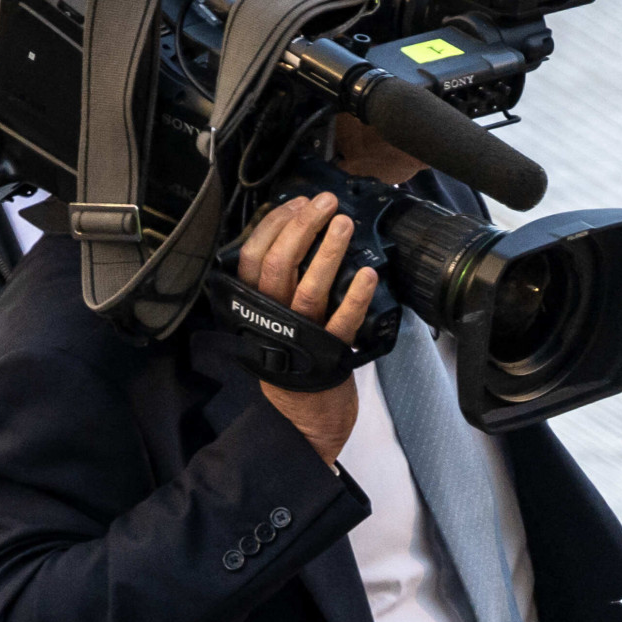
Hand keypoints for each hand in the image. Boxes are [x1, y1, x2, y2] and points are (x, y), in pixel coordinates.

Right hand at [234, 192, 375, 464]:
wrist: (304, 418)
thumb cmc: (293, 361)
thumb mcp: (273, 319)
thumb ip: (279, 284)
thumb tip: (297, 235)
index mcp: (254, 304)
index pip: (254, 255)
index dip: (275, 224)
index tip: (298, 203)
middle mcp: (272, 316)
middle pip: (280, 263)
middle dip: (303, 226)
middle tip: (326, 203)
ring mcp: (300, 335)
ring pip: (309, 287)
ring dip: (328, 251)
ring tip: (344, 223)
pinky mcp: (330, 354)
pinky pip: (343, 321)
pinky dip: (356, 296)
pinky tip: (367, 274)